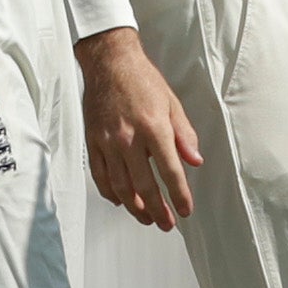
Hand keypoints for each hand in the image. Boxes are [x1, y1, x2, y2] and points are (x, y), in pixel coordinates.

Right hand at [76, 26, 200, 231]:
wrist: (110, 63)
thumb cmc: (143, 80)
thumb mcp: (172, 103)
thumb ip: (184, 135)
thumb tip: (195, 161)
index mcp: (154, 127)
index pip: (169, 171)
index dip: (179, 195)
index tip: (186, 210)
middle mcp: (129, 138)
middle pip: (144, 185)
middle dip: (157, 210)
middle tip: (167, 224)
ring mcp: (107, 142)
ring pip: (120, 186)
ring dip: (134, 207)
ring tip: (147, 218)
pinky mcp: (92, 142)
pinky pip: (100, 176)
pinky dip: (110, 193)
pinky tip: (122, 201)